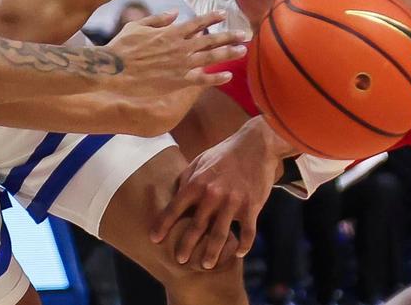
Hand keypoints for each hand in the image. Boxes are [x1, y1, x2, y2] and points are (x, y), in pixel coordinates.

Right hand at [107, 11, 246, 96]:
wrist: (114, 70)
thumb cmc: (122, 47)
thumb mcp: (137, 25)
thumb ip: (158, 19)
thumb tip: (174, 13)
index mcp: (170, 32)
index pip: (197, 23)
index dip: (211, 18)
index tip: (223, 14)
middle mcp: (180, 47)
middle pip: (210, 39)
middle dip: (229, 36)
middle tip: (245, 34)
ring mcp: (180, 64)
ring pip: (210, 57)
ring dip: (229, 53)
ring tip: (243, 51)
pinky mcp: (177, 81)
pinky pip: (201, 79)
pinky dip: (216, 77)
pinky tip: (228, 76)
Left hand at [151, 117, 292, 269]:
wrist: (256, 145)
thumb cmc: (225, 153)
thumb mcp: (200, 160)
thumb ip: (186, 178)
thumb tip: (174, 193)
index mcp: (197, 182)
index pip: (175, 208)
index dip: (163, 224)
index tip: (154, 238)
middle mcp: (212, 194)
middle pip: (196, 226)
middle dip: (186, 246)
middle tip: (180, 260)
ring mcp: (233, 202)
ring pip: (219, 234)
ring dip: (212, 252)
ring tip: (206, 265)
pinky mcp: (252, 206)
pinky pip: (247, 231)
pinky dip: (243, 245)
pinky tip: (238, 253)